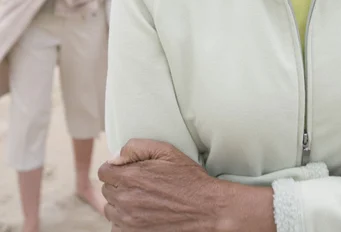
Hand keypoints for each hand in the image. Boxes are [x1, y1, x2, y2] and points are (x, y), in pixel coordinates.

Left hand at [98, 139, 275, 231]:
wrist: (207, 209)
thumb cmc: (188, 177)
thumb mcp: (166, 150)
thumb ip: (136, 147)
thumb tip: (115, 157)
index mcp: (131, 176)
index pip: (103, 172)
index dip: (114, 167)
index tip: (126, 169)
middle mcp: (126, 200)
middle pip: (106, 190)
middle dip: (118, 184)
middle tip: (137, 182)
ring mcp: (129, 221)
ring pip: (110, 210)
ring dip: (119, 203)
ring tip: (139, 198)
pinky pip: (117, 228)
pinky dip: (124, 222)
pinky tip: (139, 214)